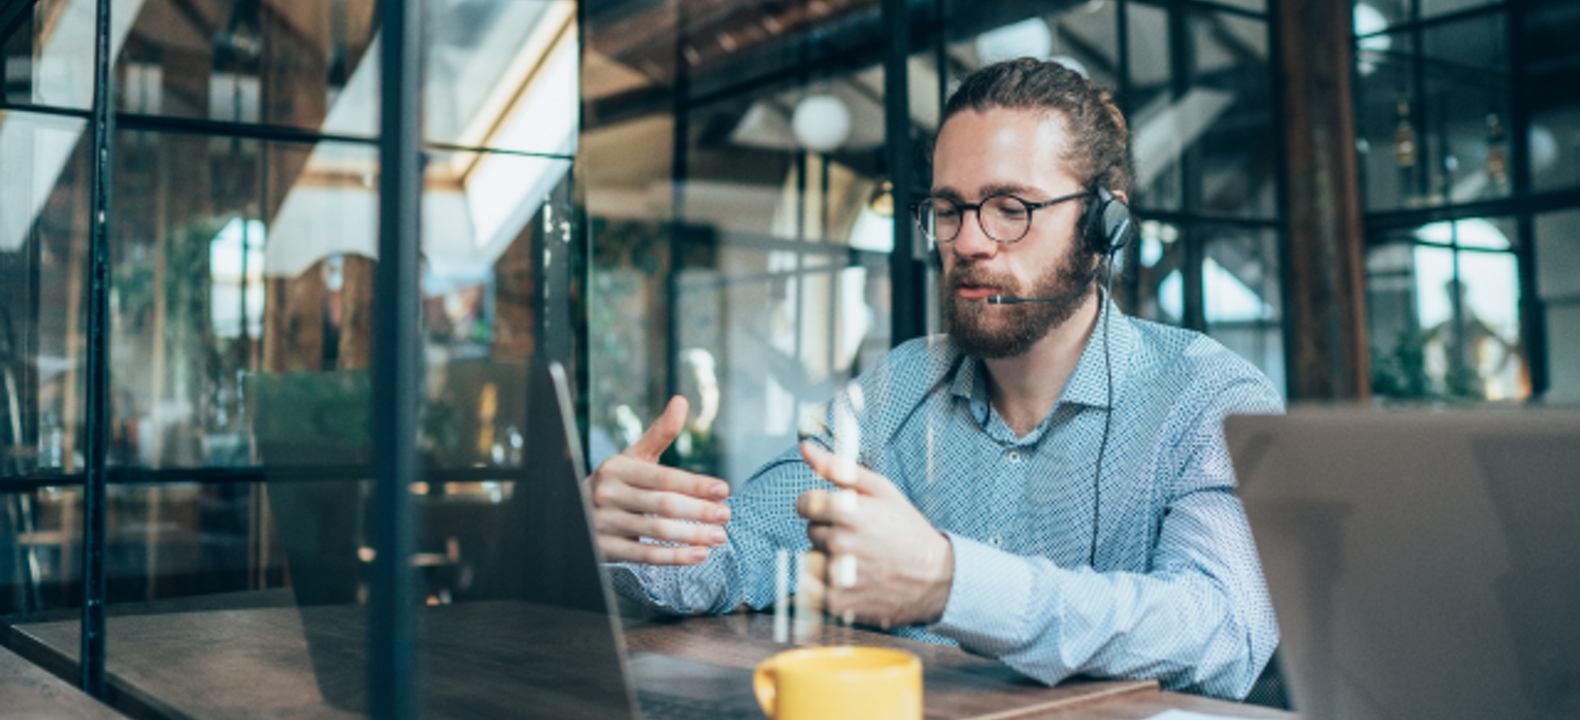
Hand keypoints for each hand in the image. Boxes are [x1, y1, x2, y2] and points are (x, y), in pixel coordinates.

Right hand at [588, 396, 731, 564]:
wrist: (575, 513)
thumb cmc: (617, 483)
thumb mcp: (633, 457)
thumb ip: (660, 434)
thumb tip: (681, 400)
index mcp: (617, 467)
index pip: (663, 477)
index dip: (696, 485)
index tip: (724, 490)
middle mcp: (607, 493)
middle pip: (663, 505)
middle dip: (699, 511)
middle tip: (727, 516)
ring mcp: (603, 522)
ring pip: (656, 531)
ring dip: (692, 536)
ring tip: (719, 537)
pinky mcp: (604, 548)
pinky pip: (643, 555)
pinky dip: (673, 558)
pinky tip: (698, 556)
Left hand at [795, 442, 953, 627]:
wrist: (935, 578)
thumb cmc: (908, 530)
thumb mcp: (881, 490)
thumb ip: (839, 468)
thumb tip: (806, 448)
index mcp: (848, 511)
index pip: (804, 503)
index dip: (820, 506)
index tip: (836, 512)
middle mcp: (840, 542)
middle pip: (811, 531)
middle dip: (830, 531)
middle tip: (860, 537)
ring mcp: (838, 575)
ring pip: (811, 559)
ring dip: (827, 559)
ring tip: (857, 560)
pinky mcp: (838, 602)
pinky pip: (812, 588)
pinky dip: (827, 585)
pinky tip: (853, 579)